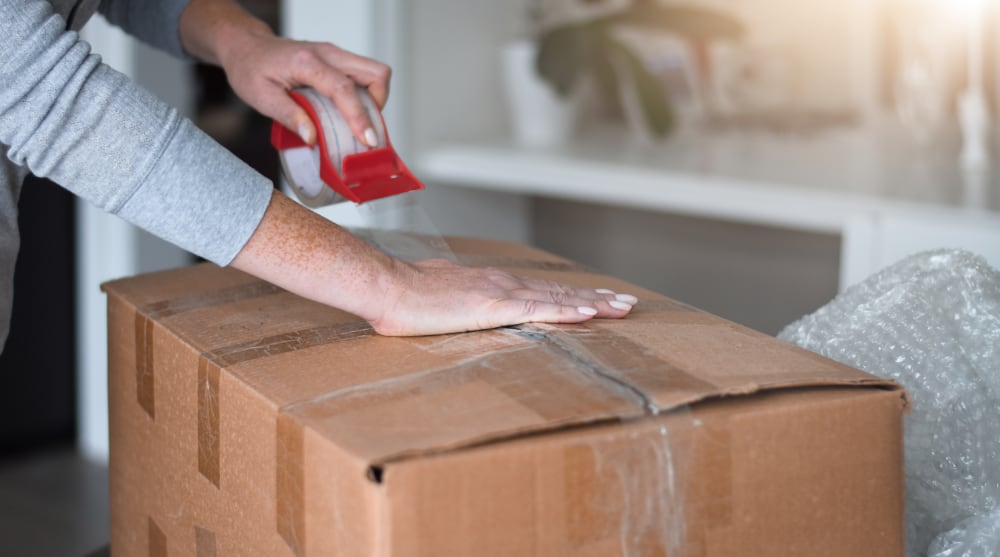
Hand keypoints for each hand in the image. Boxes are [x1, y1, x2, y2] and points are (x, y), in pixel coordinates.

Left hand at [220, 33, 390, 147]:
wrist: (247, 46)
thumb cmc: (251, 69)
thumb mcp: (261, 97)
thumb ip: (288, 117)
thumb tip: (312, 138)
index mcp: (307, 62)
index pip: (344, 89)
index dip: (359, 117)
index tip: (368, 140)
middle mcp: (328, 53)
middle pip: (375, 73)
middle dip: (378, 105)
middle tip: (365, 130)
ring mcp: (336, 55)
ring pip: (375, 72)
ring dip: (375, 100)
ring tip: (359, 123)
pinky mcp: (338, 60)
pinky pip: (365, 75)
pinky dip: (367, 96)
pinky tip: (351, 112)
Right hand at [369, 258, 636, 335]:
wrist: (390, 288)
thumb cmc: (407, 298)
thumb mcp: (441, 300)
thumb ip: (459, 304)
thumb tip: (463, 308)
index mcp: (493, 284)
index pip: (543, 291)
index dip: (573, 295)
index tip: (598, 300)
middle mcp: (505, 284)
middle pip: (561, 291)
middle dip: (597, 298)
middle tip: (627, 303)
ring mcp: (503, 293)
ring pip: (559, 298)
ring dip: (593, 303)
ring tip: (621, 308)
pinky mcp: (495, 307)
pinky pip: (540, 310)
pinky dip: (567, 311)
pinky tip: (589, 314)